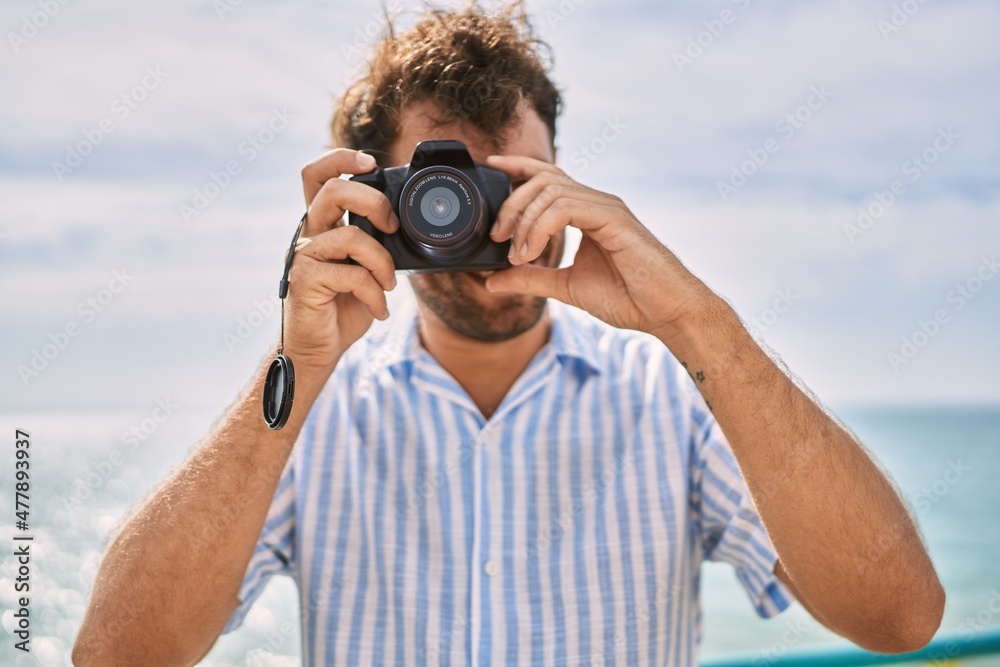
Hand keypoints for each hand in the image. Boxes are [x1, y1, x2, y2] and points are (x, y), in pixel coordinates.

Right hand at [281, 149, 398, 370]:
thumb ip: (376, 243)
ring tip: (388, 285)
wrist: (319, 349)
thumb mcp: (367, 268)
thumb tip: (403, 223)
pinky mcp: (305, 281)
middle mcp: (309, 234)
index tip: (371, 162)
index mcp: (323, 225)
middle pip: (333, 190)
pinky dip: (375, 294)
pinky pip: (353, 275)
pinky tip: (378, 309)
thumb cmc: (344, 307)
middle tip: (392, 226)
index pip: (318, 176)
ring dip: (383, 263)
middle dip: (373, 201)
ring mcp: (304, 256)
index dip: (340, 158)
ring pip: (352, 237)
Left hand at [484, 155, 715, 339]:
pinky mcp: (614, 218)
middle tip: (497, 238)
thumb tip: (491, 281)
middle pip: (542, 179)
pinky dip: (541, 228)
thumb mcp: (565, 287)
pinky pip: (566, 207)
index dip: (518, 165)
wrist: (666, 312)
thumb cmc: (628, 297)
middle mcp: (596, 202)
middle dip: (511, 204)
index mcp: (587, 211)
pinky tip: (533, 252)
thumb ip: (531, 279)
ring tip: (518, 256)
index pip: (548, 176)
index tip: (492, 166)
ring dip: (524, 222)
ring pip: (551, 191)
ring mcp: (606, 207)